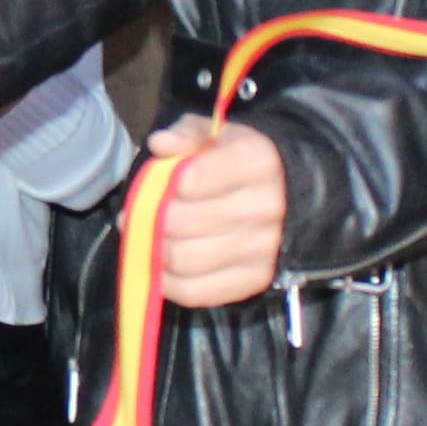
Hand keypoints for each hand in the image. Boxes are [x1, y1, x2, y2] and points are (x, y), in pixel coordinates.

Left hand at [144, 117, 290, 306]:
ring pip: (184, 259)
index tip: (156, 186)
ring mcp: (263, 248)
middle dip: (151, 220)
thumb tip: (160, 145)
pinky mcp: (255, 280)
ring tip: (149, 238)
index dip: (162, 184)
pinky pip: (196, 292)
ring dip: (155, 250)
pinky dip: (169, 283)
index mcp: (256, 161)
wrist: (287, 192)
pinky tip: (164, 266)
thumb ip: (185, 134)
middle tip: (138, 216)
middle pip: (181, 223)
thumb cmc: (238, 159)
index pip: (190, 180)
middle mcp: (266, 206)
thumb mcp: (215, 133)